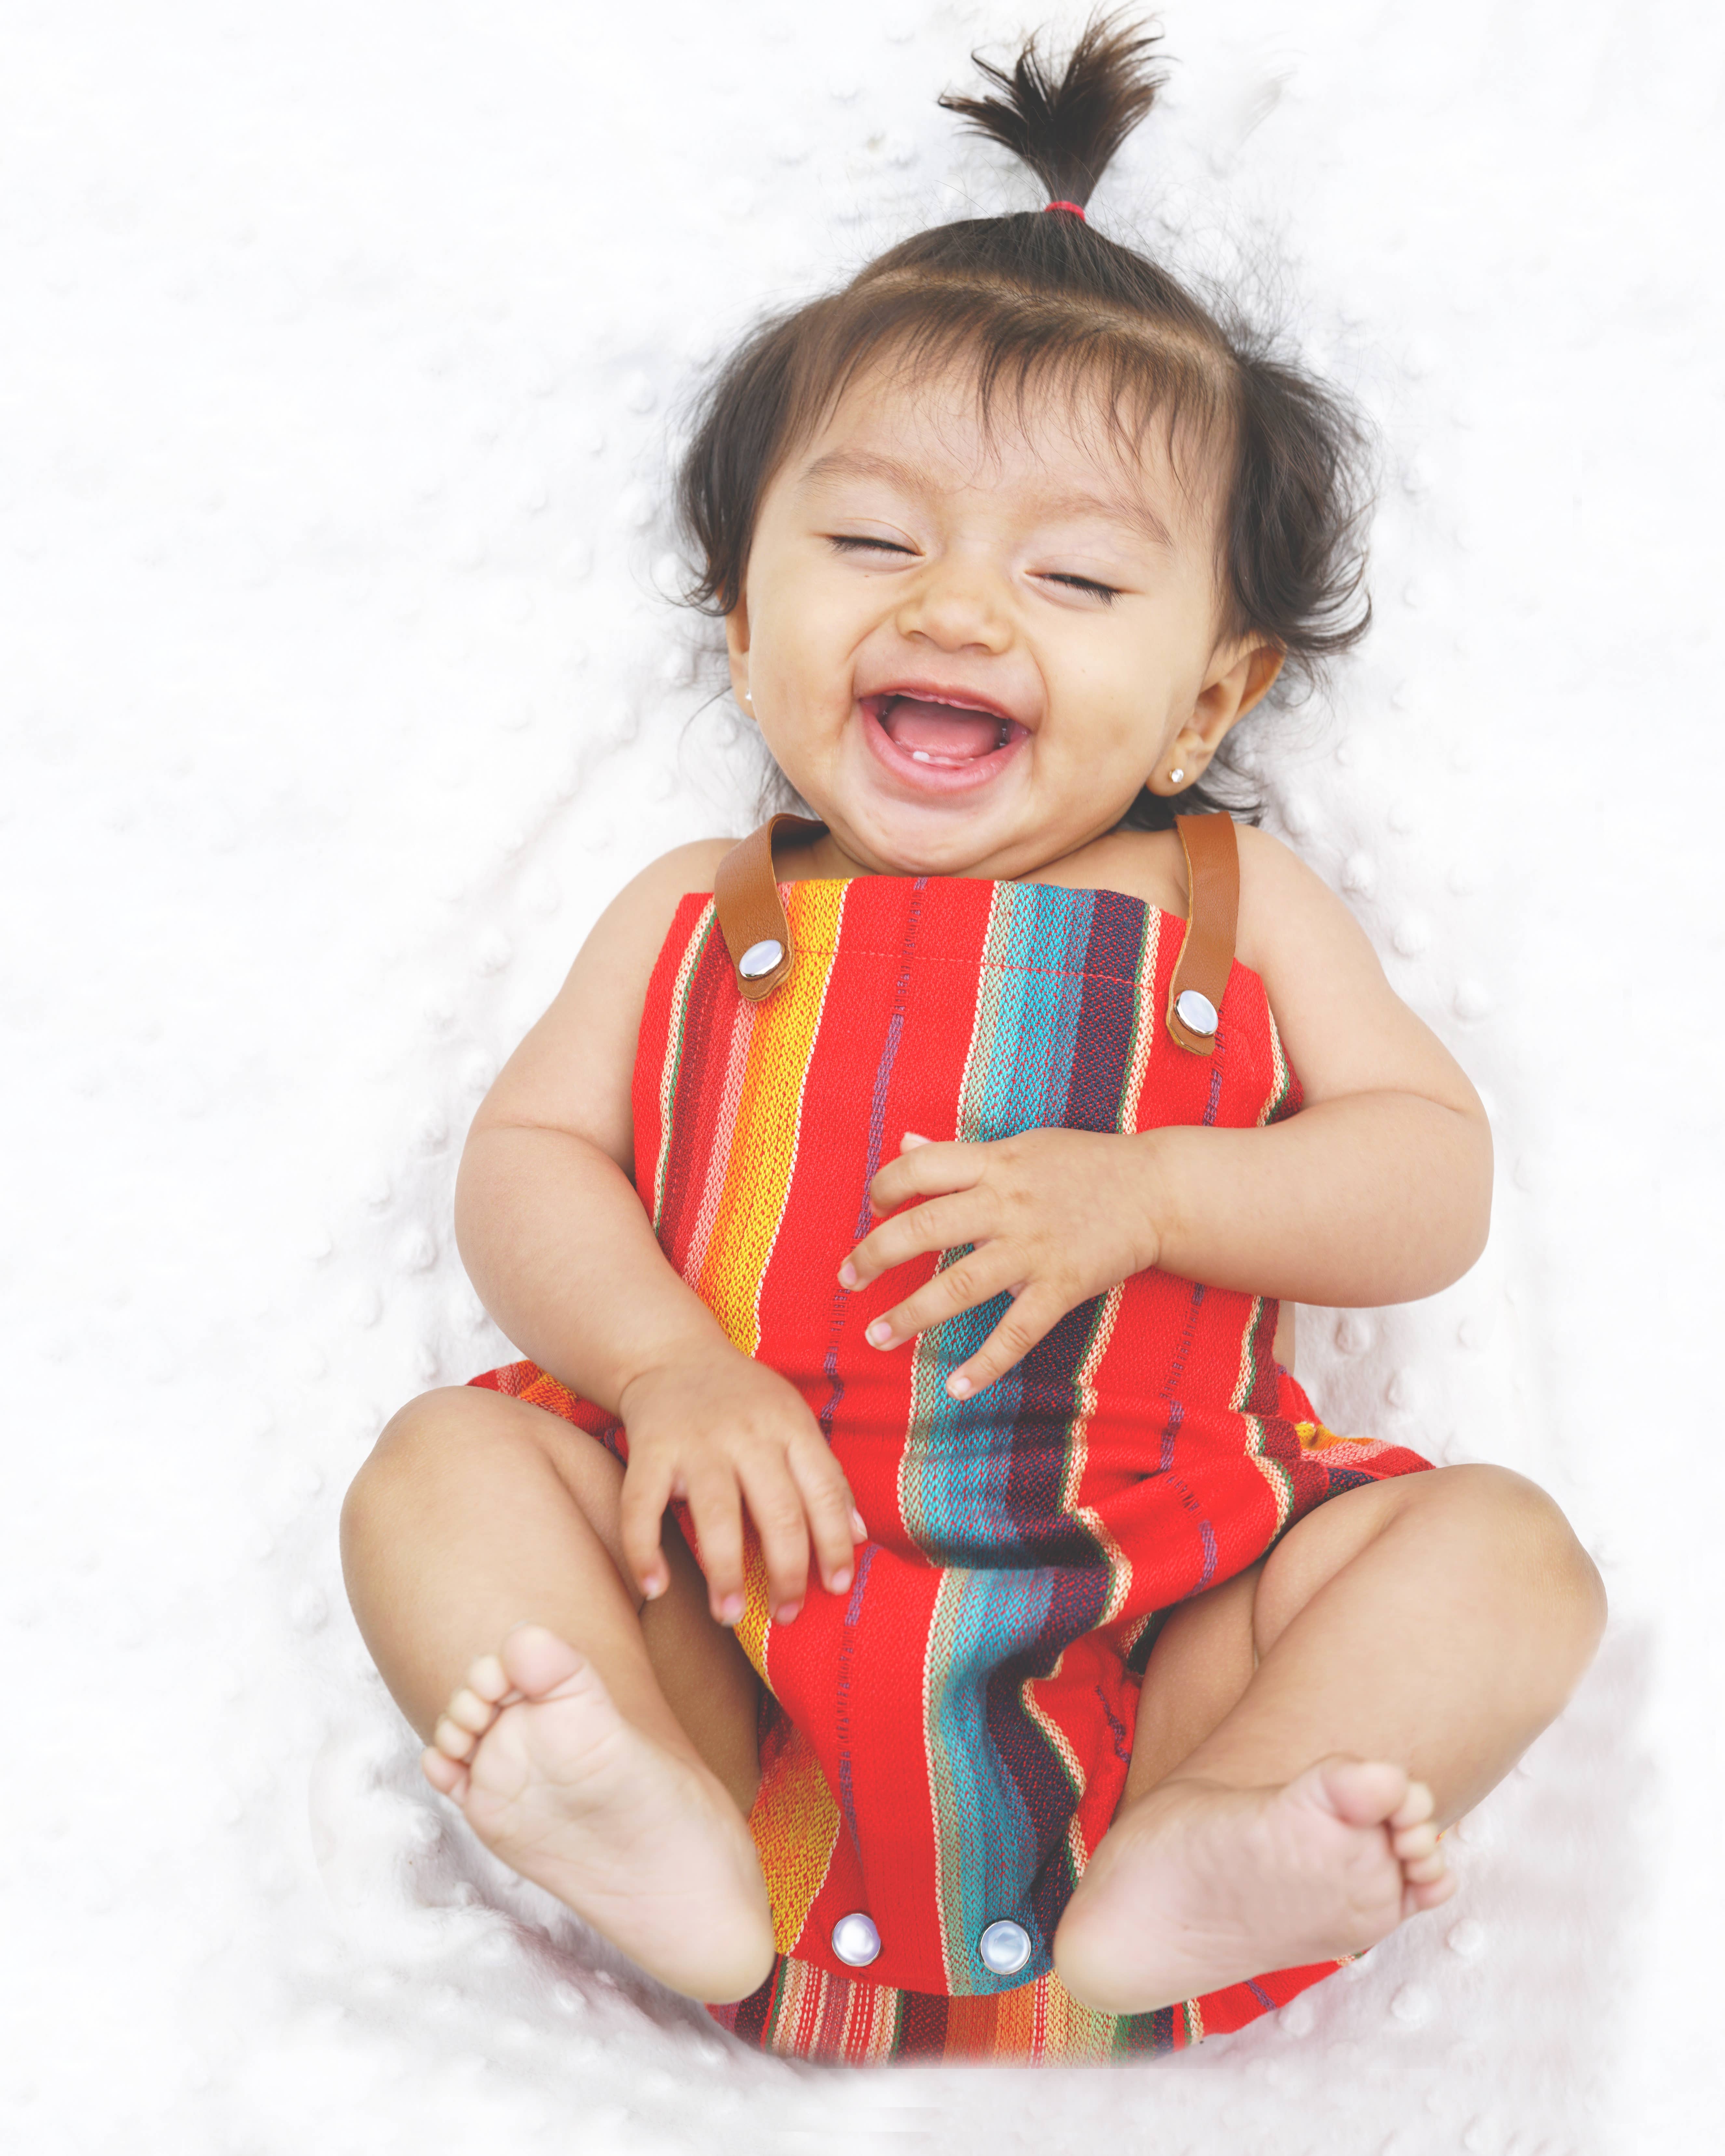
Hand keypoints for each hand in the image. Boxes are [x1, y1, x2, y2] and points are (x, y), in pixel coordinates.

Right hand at [616, 1347, 865, 1629]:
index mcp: (790, 1426)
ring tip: (729, 1614)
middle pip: (777, 1510)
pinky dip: (645, 1549)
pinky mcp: (650, 1448)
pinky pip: (642, 1506)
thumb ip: (825, 1476)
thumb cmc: (744, 1399)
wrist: (672, 1354)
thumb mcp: (794, 1421)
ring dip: (724, 1571)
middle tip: (787, 1614)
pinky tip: (655, 1586)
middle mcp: (747, 1434)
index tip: (836, 1588)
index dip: (834, 1545)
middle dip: (787, 1571)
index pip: (823, 1493)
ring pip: (716, 1514)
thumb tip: (858, 1537)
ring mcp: (697, 1441)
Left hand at [838, 1129, 1163, 1398]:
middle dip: (876, 1255)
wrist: (1158, 1190)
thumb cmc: (1084, 1164)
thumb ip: (960, 1153)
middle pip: (925, 1228)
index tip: (872, 1207)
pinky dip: (986, 1363)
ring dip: (912, 1314)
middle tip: (846, 1279)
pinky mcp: (1061, 1286)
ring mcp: (1033, 1248)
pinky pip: (1016, 1331)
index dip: (887, 1187)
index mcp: (996, 1163)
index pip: (922, 1169)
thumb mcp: (1021, 1146)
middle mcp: (1007, 1204)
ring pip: (959, 1285)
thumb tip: (904, 1144)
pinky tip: (956, 1388)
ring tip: (876, 1335)